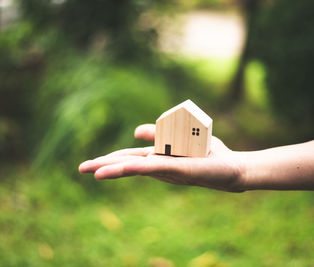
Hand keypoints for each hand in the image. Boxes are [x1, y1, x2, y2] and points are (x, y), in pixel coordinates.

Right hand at [79, 124, 245, 191]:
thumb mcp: (180, 138)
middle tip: (80, 169)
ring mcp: (165, 168)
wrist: (232, 167)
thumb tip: (134, 131)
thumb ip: (158, 133)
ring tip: (90, 171)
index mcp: (158, 157)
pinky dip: (132, 168)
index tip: (92, 163)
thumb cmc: (208, 154)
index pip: (130, 157)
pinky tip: (116, 169)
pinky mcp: (175, 169)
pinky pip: (150, 167)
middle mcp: (158, 164)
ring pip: (133, 167)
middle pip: (126, 163)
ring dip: (111, 168)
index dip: (110, 159)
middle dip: (103, 165)